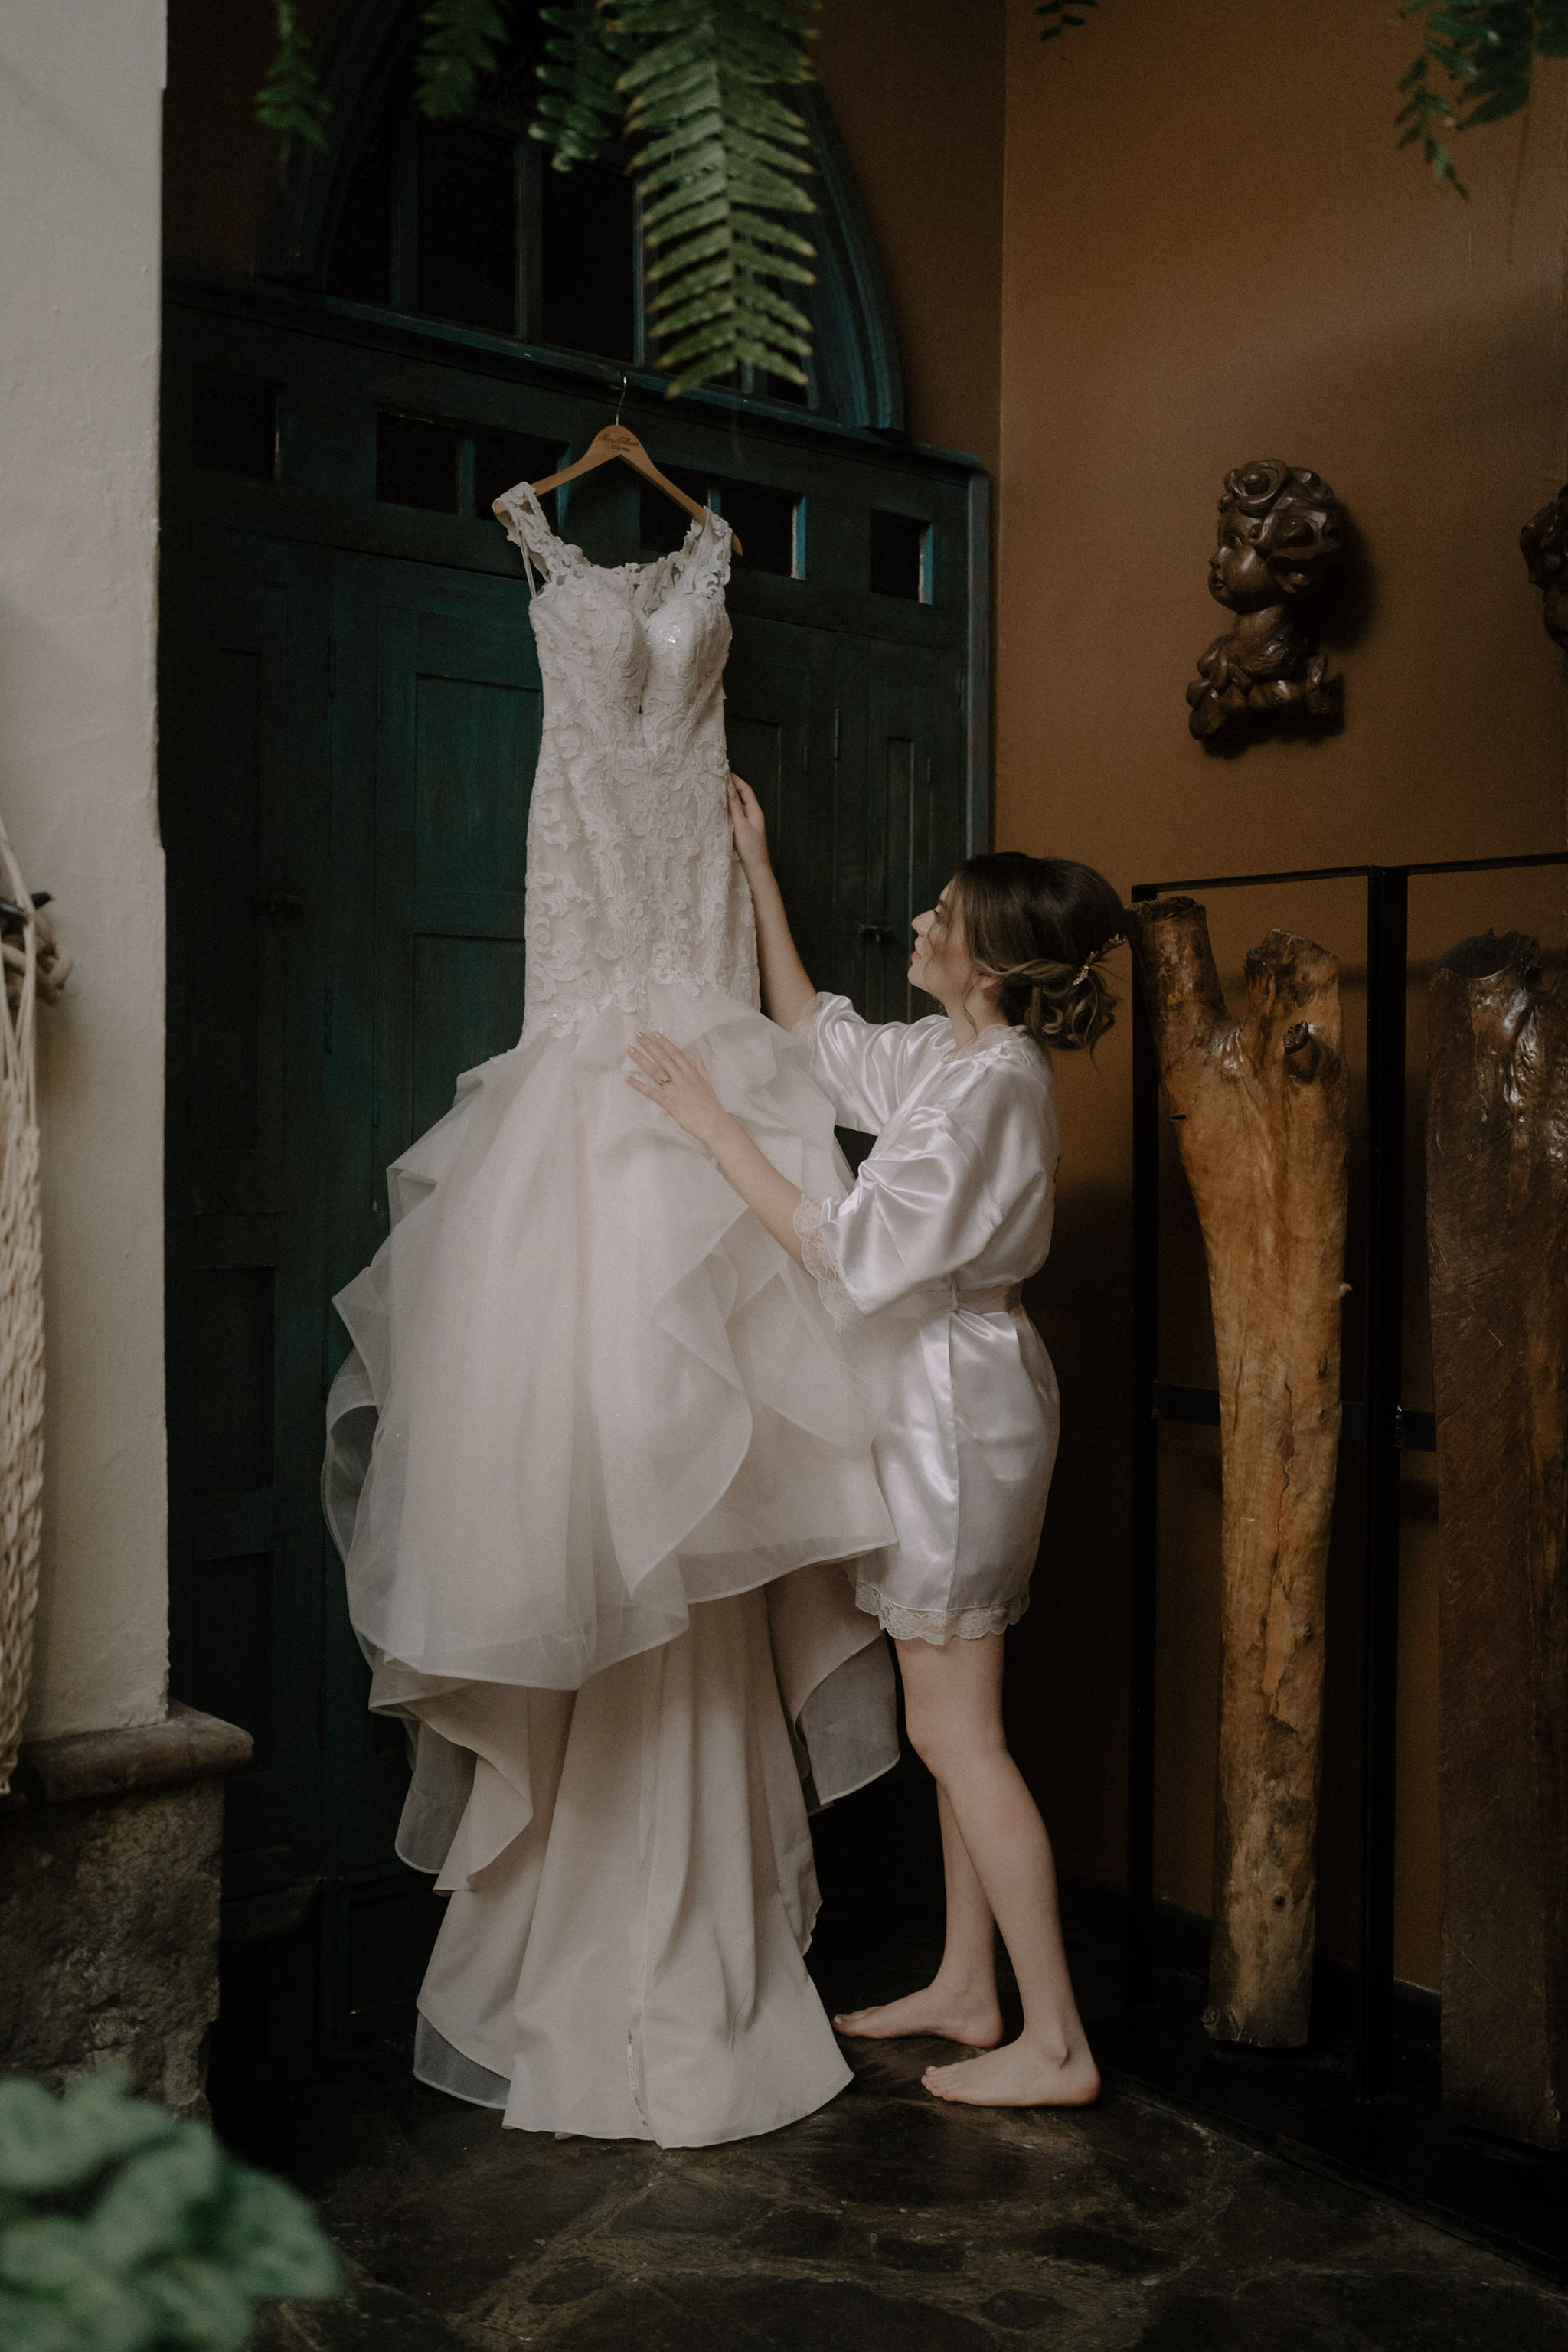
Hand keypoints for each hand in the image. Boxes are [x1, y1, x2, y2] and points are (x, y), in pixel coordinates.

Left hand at [626, 1031, 732, 1148]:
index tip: (655, 1032)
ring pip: (654, 1071)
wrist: (713, 1123)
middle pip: (662, 1058)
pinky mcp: (668, 1102)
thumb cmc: (711, 1105)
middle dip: (649, 1045)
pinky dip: (638, 1084)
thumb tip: (698, 1058)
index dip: (664, 1042)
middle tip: (638, 1034)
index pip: (675, 1053)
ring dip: (641, 1059)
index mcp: (691, 1072)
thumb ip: (701, 1069)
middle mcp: (681, 1078)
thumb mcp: (708, 1083)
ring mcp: (674, 1090)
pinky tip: (628, 1077)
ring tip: (630, 1049)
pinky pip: (650, 1092)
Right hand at [727, 772, 771, 882]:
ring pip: (736, 807)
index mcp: (755, 812)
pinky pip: (733, 817)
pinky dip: (726, 811)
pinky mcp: (741, 833)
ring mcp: (747, 825)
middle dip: (730, 787)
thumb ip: (735, 807)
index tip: (725, 772)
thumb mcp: (741, 825)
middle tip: (717, 779)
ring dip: (727, 799)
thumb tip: (730, 788)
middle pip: (741, 797)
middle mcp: (752, 816)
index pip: (746, 790)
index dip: (736, 780)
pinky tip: (717, 811)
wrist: (755, 870)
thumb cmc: (751, 850)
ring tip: (714, 791)